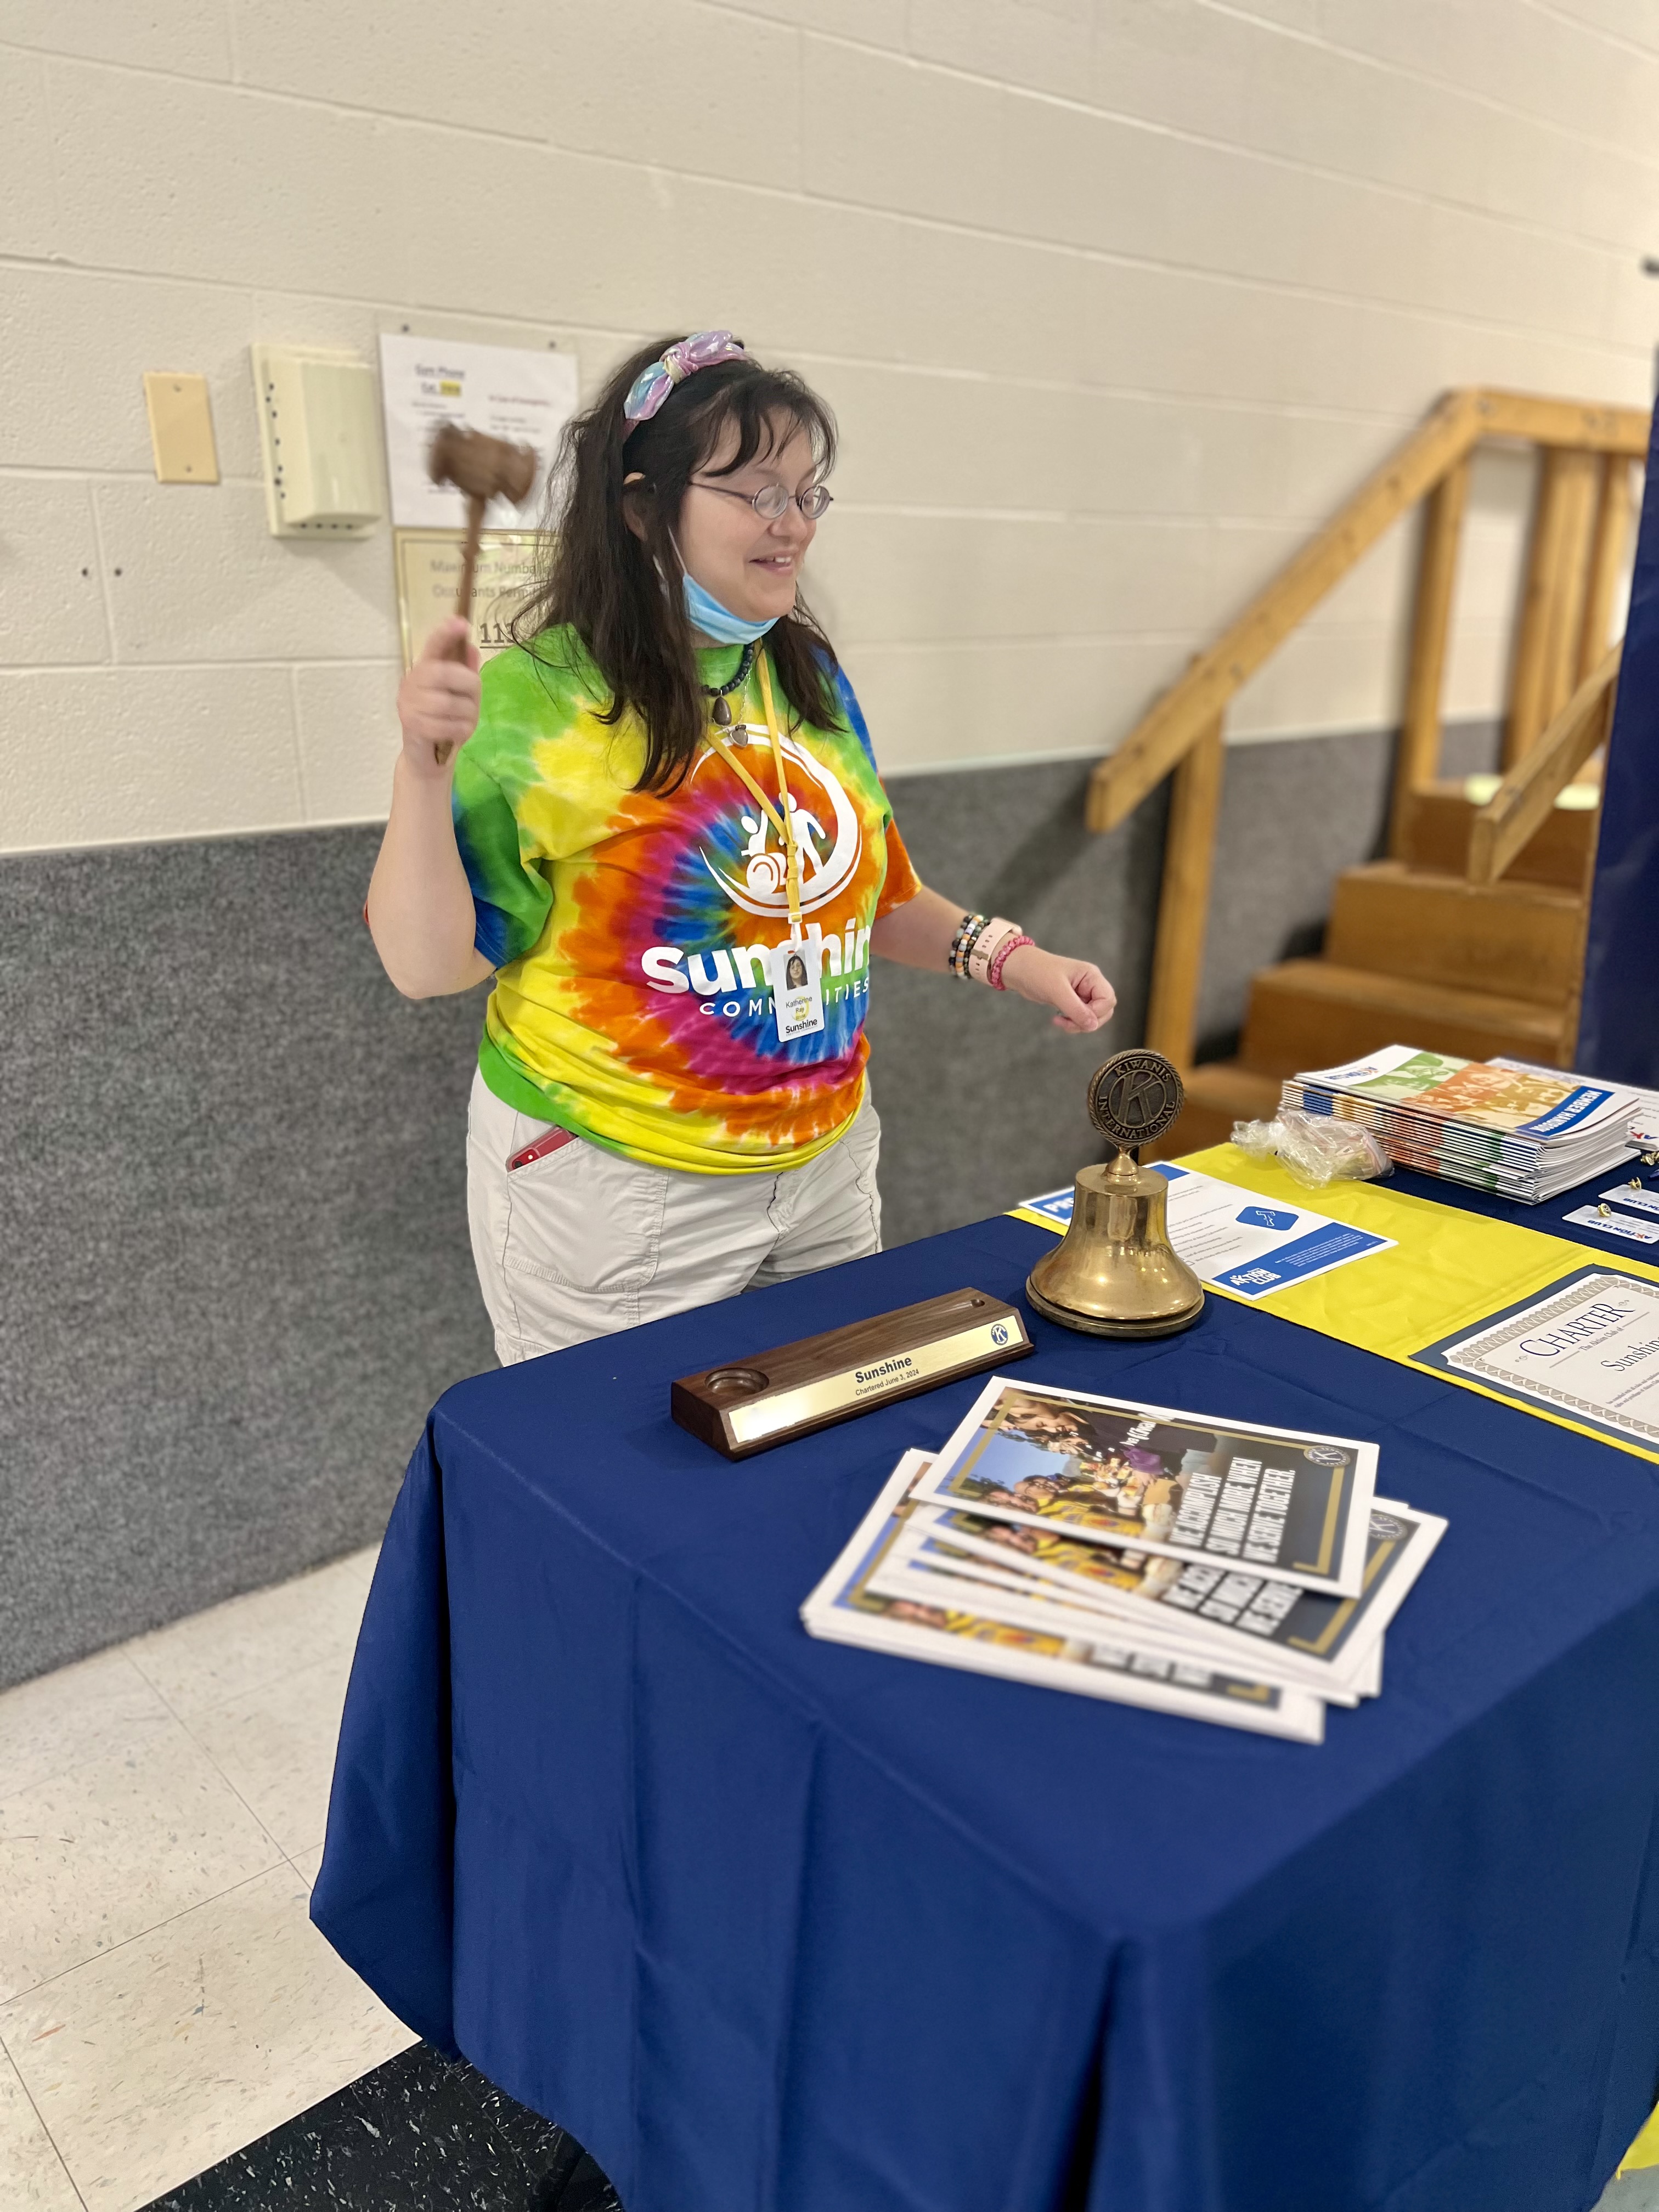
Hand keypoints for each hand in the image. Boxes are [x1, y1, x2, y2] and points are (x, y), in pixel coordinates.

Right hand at [397, 618, 480, 776]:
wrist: (427, 757)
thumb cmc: (445, 720)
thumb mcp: (460, 695)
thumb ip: (465, 672)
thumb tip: (471, 648)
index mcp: (424, 669)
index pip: (433, 646)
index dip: (446, 634)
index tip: (461, 623)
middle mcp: (412, 682)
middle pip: (448, 673)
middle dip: (470, 686)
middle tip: (473, 698)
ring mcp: (409, 703)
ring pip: (453, 704)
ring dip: (469, 715)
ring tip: (463, 721)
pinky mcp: (413, 726)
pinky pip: (451, 726)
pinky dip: (462, 731)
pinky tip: (456, 734)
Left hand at [998, 945, 1116, 1033]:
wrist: (1018, 970)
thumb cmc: (1037, 972)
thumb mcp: (1057, 991)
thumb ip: (1076, 1009)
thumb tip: (1092, 1025)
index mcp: (1091, 976)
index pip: (1108, 999)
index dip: (1097, 1012)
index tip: (1078, 1016)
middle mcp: (1090, 984)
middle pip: (1104, 1010)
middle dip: (1088, 1021)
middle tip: (1068, 1022)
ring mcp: (1082, 993)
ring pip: (1092, 1016)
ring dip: (1079, 1024)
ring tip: (1060, 1021)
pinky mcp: (1072, 1001)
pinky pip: (1080, 1017)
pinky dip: (1072, 1023)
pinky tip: (1058, 1019)